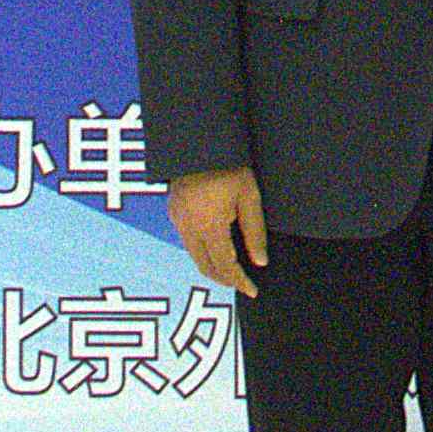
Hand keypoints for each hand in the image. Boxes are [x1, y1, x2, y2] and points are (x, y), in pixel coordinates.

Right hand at [171, 164, 267, 296]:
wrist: (201, 142)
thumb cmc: (230, 166)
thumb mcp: (250, 197)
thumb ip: (255, 232)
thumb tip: (259, 261)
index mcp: (209, 225)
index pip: (225, 266)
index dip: (239, 281)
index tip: (251, 290)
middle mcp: (188, 227)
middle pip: (205, 266)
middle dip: (224, 278)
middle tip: (242, 283)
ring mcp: (177, 219)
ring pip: (194, 255)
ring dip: (211, 265)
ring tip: (231, 268)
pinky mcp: (173, 211)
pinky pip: (186, 240)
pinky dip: (201, 250)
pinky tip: (215, 245)